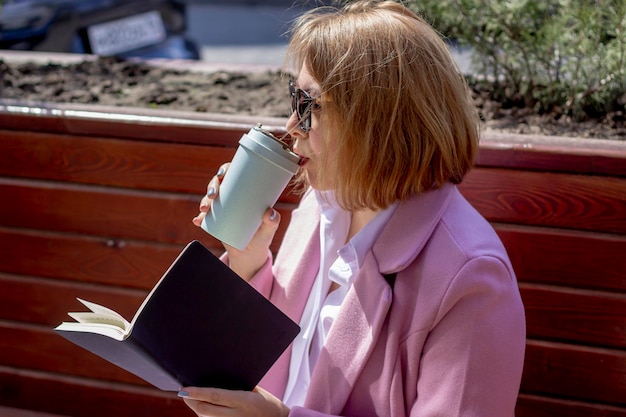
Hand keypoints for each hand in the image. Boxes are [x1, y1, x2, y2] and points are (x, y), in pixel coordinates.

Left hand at [178, 386, 289, 416]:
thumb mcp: (255, 390)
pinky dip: (206, 416)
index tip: (184, 389)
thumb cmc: (268, 404)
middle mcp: (235, 415)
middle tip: (184, 393)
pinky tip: (206, 409)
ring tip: (193, 398)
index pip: (214, 396)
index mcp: (242, 401)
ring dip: (197, 408)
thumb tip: (217, 380)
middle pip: (204, 410)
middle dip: (191, 401)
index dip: (197, 393)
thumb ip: (237, 387)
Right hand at [192, 163, 280, 280]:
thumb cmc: (262, 237)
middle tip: (213, 195)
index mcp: (245, 192)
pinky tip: (197, 221)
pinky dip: (199, 218)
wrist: (251, 254)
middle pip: (219, 184)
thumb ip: (272, 222)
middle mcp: (232, 198)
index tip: (222, 173)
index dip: (225, 169)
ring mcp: (222, 209)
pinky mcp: (215, 222)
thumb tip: (269, 213)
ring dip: (204, 201)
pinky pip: (204, 217)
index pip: (234, 175)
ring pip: (209, 199)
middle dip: (212, 186)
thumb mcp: (269, 230)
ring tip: (204, 210)